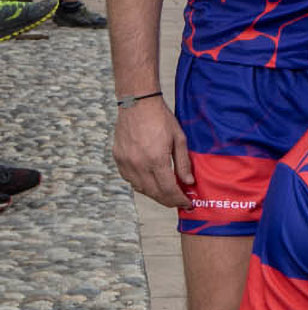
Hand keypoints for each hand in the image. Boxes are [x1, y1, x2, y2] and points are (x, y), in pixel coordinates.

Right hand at [113, 95, 193, 209]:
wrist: (137, 104)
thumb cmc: (161, 119)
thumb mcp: (179, 139)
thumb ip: (183, 163)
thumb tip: (188, 183)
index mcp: (156, 160)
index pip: (168, 190)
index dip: (179, 200)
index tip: (187, 204)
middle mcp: (138, 164)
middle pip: (154, 193)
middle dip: (168, 201)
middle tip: (179, 202)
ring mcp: (126, 162)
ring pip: (140, 189)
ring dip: (155, 195)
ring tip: (167, 194)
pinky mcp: (118, 158)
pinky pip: (129, 179)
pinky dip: (141, 185)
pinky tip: (151, 183)